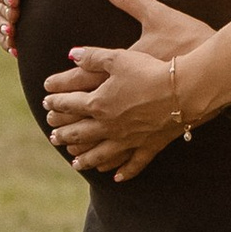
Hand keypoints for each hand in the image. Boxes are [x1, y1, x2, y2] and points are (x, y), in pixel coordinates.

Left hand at [44, 0, 216, 181]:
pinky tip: (115, 177)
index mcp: (99, 103)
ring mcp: (129, 139)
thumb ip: (93, 56)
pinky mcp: (150, 145)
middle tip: (53, 136)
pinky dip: (123, 171)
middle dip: (64, 134)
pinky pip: (134, 162)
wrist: (184, 91)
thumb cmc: (151, 70)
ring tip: (75, 163)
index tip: (46, 104)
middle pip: (80, 133)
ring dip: (86, 158)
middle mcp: (109, 126)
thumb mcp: (119, 57)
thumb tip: (71, 54)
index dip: (56, 103)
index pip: (70, 104)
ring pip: (102, 154)